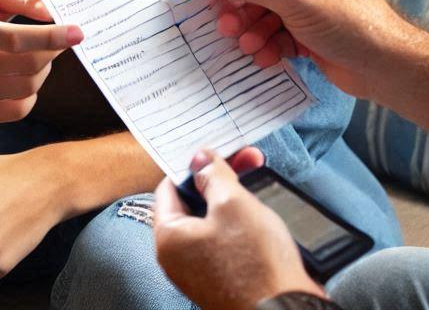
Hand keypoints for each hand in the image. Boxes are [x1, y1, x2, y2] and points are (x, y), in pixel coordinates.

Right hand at [0, 0, 81, 123]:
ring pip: (25, 89)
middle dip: (52, 52)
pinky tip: (26, 78)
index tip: (78, 32)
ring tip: (38, 57)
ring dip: (44, 72)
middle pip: (25, 66)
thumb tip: (52, 10)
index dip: (50, 36)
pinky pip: (16, 111)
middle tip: (58, 41)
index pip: (15, 39)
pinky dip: (32, 95)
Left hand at [154, 150, 323, 309]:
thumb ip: (213, 174)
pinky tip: (259, 208)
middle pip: (193, 202)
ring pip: (211, 219)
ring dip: (232, 196)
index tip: (214, 151)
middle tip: (246, 159)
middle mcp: (179, 257)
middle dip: (219, 177)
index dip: (193, 165)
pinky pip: (224, 238)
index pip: (169, 187)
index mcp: (169, 237)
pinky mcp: (223, 277)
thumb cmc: (255, 264)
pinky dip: (239, 220)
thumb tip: (200, 159)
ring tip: (258, 180)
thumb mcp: (233, 202)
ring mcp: (201, 269)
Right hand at [199, 0, 414, 100]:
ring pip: (262, 9)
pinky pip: (274, 31)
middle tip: (222, 20)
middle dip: (238, 2)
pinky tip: (266, 56)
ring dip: (250, 27)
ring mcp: (306, 1)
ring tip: (245, 43)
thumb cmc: (348, 21)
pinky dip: (267, 44)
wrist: (386, 68)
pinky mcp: (306, 30)